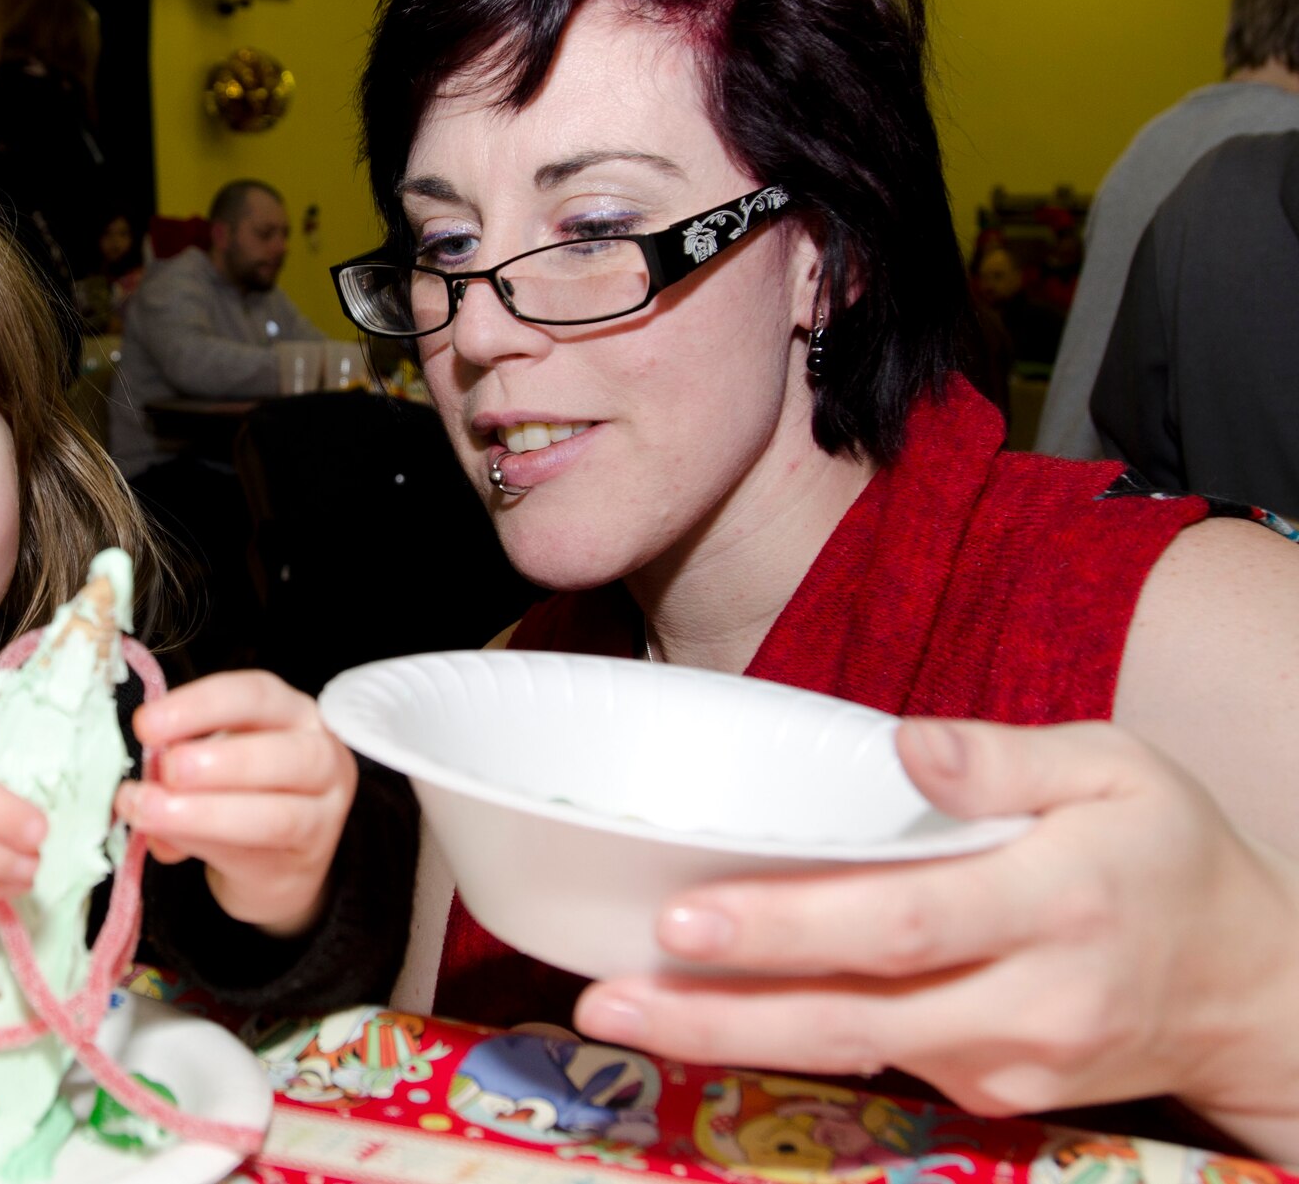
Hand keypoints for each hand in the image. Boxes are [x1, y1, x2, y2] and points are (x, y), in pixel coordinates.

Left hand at [116, 670, 354, 936]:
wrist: (277, 861)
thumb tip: (136, 787)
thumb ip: (181, 765)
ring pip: (276, 815)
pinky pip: (258, 854)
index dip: (201, 706)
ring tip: (151, 810)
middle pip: (283, 752)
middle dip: (217, 760)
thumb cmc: (242, 794)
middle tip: (166, 770)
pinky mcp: (307, 859)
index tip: (146, 725)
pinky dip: (206, 846)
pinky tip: (167, 845)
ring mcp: (323, 812)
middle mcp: (320, 754)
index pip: (256, 696)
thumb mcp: (214, 764)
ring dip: (205, 812)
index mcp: (291, 712)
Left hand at [572, 719, 1298, 1156]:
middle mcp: (1027, 1002)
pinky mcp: (987, 1093)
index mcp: (1059, 902)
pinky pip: (870, 1061)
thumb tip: (904, 747)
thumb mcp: (1119, 767)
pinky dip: (779, 1042)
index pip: (905, 921)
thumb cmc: (1172, 855)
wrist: (1253, 991)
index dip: (790, 926)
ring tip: (613, 1007)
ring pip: (846, 1049)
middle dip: (717, 1014)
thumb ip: (1006, 757)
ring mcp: (1004, 1063)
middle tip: (605, 996)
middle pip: (850, 1013)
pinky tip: (696, 1016)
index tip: (686, 916)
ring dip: (725, 1035)